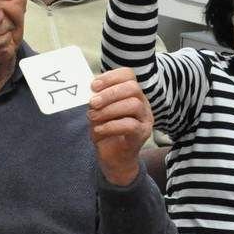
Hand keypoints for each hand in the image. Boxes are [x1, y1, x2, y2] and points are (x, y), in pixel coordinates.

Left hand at [87, 67, 152, 185]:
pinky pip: (130, 125)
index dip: (110, 77)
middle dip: (109, 93)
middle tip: (92, 103)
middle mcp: (142, 104)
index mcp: (131, 94)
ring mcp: (145, 119)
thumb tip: (88, 91)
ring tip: (93, 117)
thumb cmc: (105, 131)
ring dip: (109, 110)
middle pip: (133, 88)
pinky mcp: (142, 135)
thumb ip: (96, 100)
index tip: (93, 85)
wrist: (114, 158)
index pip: (128, 75)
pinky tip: (99, 130)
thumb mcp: (98, 112)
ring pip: (133, 105)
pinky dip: (111, 126)